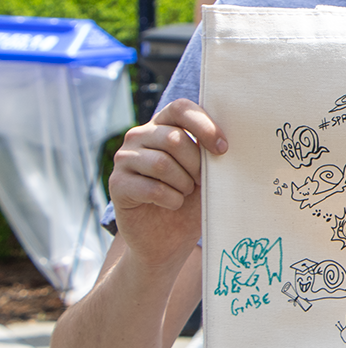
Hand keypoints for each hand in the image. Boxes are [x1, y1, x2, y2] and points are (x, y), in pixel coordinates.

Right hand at [109, 98, 226, 271]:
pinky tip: (172, 204)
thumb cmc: (192, 200)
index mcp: (164, 125)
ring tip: (184, 193)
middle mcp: (140, 136)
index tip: (223, 149)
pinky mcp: (116, 184)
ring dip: (183, 184)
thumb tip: (228, 142)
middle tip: (199, 183)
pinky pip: (151, 188)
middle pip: (174, 139)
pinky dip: (171, 200)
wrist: (166, 239)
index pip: (181, 108)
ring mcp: (124, 159)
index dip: (204, 126)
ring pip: (162, 163)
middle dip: (196, 165)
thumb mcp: (207, 173)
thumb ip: (210, 153)